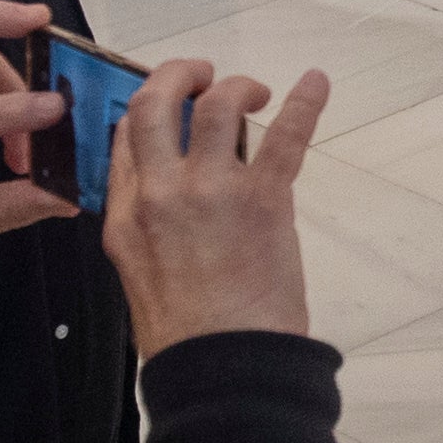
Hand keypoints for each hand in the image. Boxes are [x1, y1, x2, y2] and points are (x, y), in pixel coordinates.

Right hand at [101, 55, 330, 349]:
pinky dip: (305, 103)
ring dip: (237, 87)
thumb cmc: (185, 337)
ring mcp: (211, 191)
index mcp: (126, 215)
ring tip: (254, 90)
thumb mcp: (138, 276)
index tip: (167, 106)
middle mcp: (160, 192)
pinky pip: (285, 136)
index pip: (125, 137)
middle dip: (178, 74)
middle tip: (200, 75)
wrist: (223, 368)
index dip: (146, 111)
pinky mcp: (264, 199)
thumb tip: (165, 199)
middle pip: (156, 104)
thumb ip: (145, 229)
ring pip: (217, 106)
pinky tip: (316, 82)